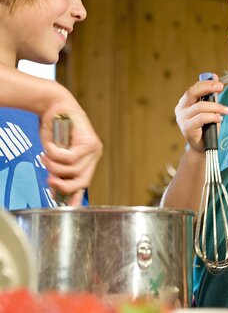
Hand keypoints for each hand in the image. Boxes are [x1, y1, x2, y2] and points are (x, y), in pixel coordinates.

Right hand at [0, 65, 101, 204]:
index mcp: (89, 158)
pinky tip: (50, 147)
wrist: (55, 105)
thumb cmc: (54, 128)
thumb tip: (57, 191)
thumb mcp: (57, 155)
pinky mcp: (88, 141)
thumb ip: (61, 170)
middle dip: (62, 184)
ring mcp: (94, 148)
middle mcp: (95, 154)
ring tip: (46, 156)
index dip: (75, 196)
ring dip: (54, 166)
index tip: (67, 207)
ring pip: (72, 170)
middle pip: (81, 181)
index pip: (85, 183)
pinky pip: (69, 158)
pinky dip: (55, 154)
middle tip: (49, 179)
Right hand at [175, 74, 227, 154]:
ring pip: (200, 107)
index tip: (220, 84)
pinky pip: (201, 118)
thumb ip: (211, 94)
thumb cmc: (207, 127)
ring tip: (226, 111)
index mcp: (184, 103)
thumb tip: (214, 76)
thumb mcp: (211, 109)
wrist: (204, 148)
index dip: (206, 84)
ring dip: (216, 107)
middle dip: (208, 88)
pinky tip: (219, 119)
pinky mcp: (186, 128)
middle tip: (221, 88)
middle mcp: (180, 109)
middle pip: (192, 92)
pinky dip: (213, 117)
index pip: (194, 88)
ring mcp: (182, 119)